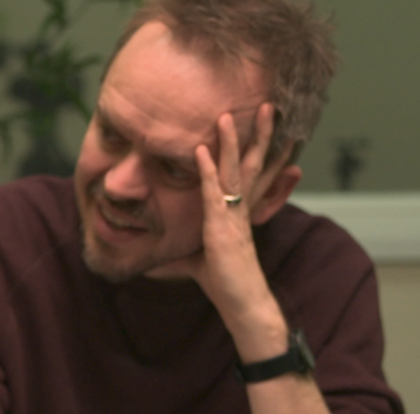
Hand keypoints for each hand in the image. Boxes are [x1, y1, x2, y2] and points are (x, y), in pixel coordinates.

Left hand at [192, 103, 290, 360]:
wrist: (243, 305)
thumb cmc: (224, 283)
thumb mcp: (197, 261)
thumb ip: (179, 253)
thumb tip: (152, 260)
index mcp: (241, 211)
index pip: (253, 172)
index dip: (261, 148)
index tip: (268, 124)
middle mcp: (242, 209)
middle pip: (253, 162)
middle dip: (258, 132)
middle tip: (266, 102)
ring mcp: (234, 217)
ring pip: (236, 171)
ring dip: (231, 142)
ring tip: (228, 114)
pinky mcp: (222, 229)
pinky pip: (214, 194)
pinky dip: (206, 171)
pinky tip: (198, 150)